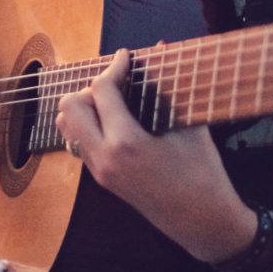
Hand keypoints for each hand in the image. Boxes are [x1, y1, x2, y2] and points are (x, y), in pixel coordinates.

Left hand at [55, 49, 255, 262]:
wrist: (204, 224)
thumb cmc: (204, 175)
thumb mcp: (191, 129)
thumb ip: (171, 87)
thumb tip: (162, 47)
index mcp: (126, 143)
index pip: (101, 91)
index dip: (114, 67)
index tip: (126, 56)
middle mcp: (104, 157)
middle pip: (69, 106)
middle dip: (91, 88)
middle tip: (118, 85)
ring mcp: (99, 171)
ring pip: (67, 126)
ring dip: (85, 107)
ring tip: (115, 103)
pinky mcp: (101, 179)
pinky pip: (79, 142)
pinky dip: (90, 125)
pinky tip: (116, 122)